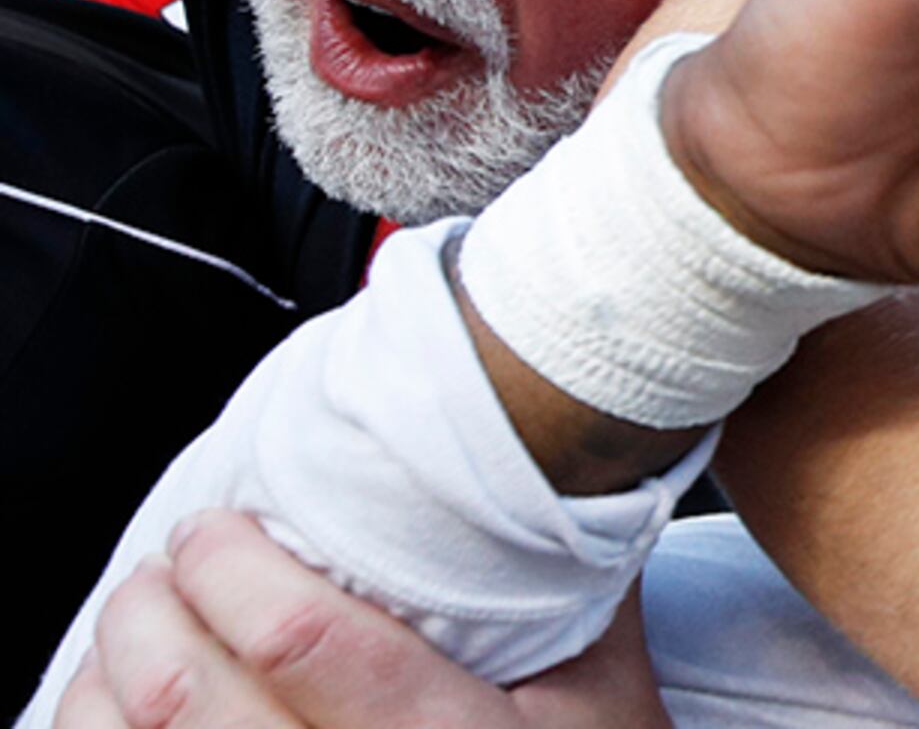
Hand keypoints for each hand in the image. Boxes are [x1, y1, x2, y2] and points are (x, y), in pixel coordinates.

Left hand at [55, 512, 667, 728]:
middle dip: (153, 608)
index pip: (300, 642)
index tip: (222, 528)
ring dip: (114, 672)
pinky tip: (127, 698)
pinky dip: (103, 727)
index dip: (234, 566)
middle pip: (189, 701)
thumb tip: (531, 434)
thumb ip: (560, 568)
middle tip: (173, 562)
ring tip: (144, 623)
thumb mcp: (600, 675)